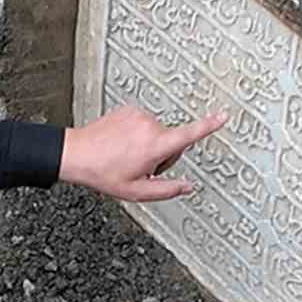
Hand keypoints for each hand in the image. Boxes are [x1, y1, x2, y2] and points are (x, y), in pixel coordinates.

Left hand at [59, 105, 227, 202]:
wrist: (77, 154)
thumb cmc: (103, 173)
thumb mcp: (136, 192)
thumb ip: (167, 190)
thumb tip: (187, 187)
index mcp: (154, 146)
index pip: (189, 135)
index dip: (209, 125)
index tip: (223, 116)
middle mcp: (149, 126)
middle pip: (171, 142)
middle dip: (161, 156)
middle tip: (139, 168)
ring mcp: (138, 116)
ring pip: (156, 134)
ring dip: (148, 146)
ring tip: (126, 157)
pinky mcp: (129, 110)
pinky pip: (143, 125)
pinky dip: (137, 136)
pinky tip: (121, 146)